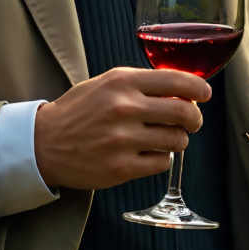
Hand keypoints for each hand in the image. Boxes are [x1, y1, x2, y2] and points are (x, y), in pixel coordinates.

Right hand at [34, 67, 211, 191]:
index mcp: (122, 82)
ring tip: (163, 139)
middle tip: (191, 122)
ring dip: (177, 140)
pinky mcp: (121, 168)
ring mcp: (123, 140)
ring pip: (177, 140)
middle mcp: (124, 109)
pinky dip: (162, 159)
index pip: (178, 81)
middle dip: (194, 119)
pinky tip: (148, 154)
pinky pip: (162, 163)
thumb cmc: (78, 112)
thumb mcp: (105, 84)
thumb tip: (183, 90)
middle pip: (185, 113)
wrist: (43, 144)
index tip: (204, 95)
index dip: (199, 89)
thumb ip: (141, 84)